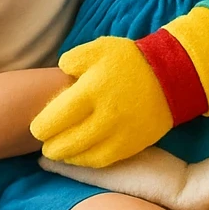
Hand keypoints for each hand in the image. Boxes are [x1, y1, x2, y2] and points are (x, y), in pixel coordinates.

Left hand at [30, 37, 172, 167]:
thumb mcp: (100, 48)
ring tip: (58, 153)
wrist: (172, 77)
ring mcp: (120, 133)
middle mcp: (105, 115)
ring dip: (67, 157)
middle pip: (68, 141)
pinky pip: (104, 160)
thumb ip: (74, 58)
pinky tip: (80, 156)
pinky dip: (87, 161)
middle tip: (44, 145)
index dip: (42, 127)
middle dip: (51, 146)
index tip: (36, 129)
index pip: (57, 117)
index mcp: (92, 90)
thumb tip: (60, 69)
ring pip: (85, 155)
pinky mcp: (133, 144)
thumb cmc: (131, 60)